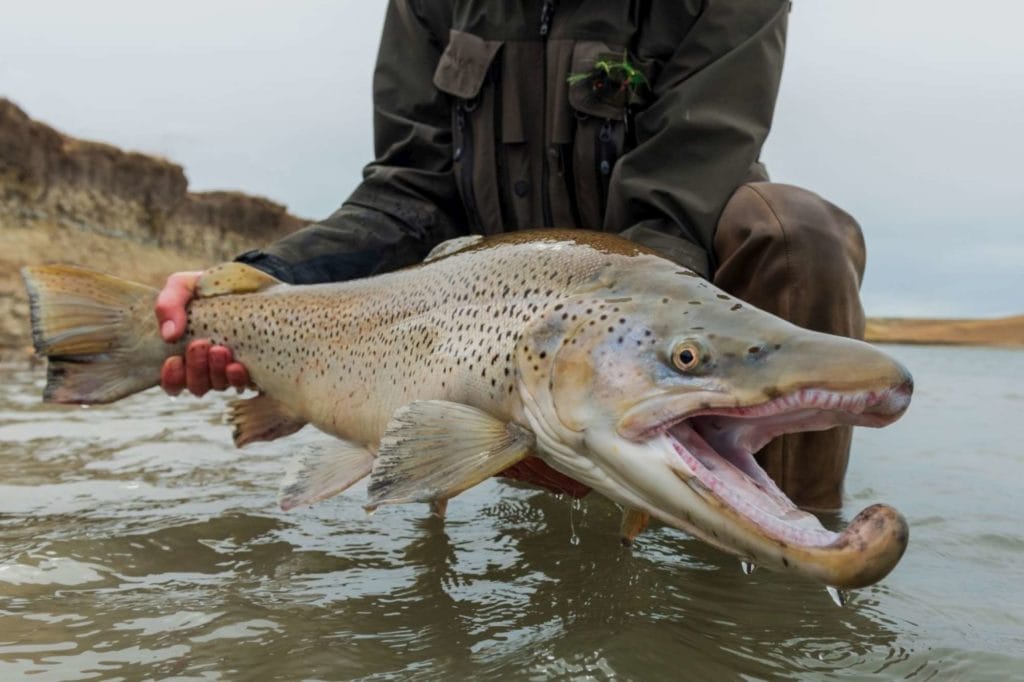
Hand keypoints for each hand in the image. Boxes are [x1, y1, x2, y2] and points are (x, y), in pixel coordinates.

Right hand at [155, 271, 249, 395]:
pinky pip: (243, 383)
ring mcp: (229, 369)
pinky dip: (237, 378)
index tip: (174, 360)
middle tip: (201, 344)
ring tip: (220, 349)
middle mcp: (206, 367)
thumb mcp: (182, 287)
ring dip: (216, 372)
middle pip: (197, 385)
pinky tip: (236, 365)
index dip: (172, 378)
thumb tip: (169, 336)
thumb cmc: (207, 287)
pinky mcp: (253, 367)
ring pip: (218, 386)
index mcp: (184, 354)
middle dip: (196, 367)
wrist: (246, 281)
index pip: (173, 381)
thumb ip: (168, 305)